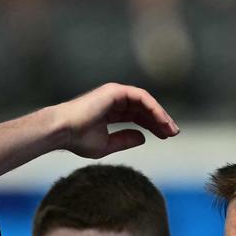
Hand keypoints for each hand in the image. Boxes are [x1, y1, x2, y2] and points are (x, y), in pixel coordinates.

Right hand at [54, 83, 178, 158]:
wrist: (62, 130)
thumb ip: (124, 140)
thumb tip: (144, 137)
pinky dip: (153, 109)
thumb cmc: (77, 139)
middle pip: (144, 109)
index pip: (136, 117)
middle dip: (159, 120)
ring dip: (160, 115)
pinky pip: (142, 98)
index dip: (151, 126)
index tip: (165, 136)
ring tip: (170, 129)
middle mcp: (113, 99)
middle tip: (173, 133)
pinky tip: (161, 121)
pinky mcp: (116, 91)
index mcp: (109, 111)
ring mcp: (115, 93)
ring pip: (145, 102)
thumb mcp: (105, 145)